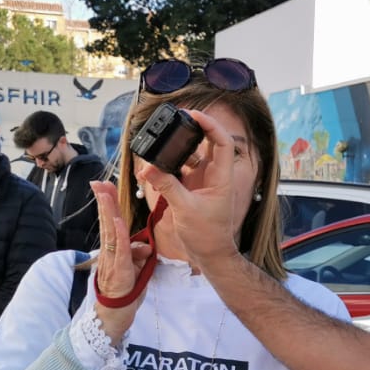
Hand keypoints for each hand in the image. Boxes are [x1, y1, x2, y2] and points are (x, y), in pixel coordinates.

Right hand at [90, 180, 153, 340]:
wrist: (115, 315)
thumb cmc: (125, 292)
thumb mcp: (134, 269)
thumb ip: (137, 255)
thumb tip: (144, 246)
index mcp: (113, 250)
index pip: (110, 222)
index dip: (108, 204)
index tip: (104, 186)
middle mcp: (109, 252)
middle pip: (106, 222)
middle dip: (104, 201)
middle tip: (99, 182)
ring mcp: (111, 260)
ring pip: (110, 232)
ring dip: (108, 211)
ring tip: (105, 193)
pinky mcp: (118, 270)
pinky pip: (119, 250)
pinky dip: (118, 234)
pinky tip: (116, 221)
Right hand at [136, 109, 243, 273]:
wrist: (210, 254)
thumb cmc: (208, 236)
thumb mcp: (185, 209)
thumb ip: (167, 187)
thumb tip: (148, 168)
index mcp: (221, 178)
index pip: (222, 142)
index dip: (210, 125)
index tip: (193, 115)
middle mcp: (214, 175)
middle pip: (207, 143)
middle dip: (192, 130)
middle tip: (174, 120)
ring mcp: (203, 181)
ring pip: (190, 156)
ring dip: (175, 149)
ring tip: (158, 143)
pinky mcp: (192, 189)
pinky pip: (179, 170)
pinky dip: (167, 167)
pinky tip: (152, 168)